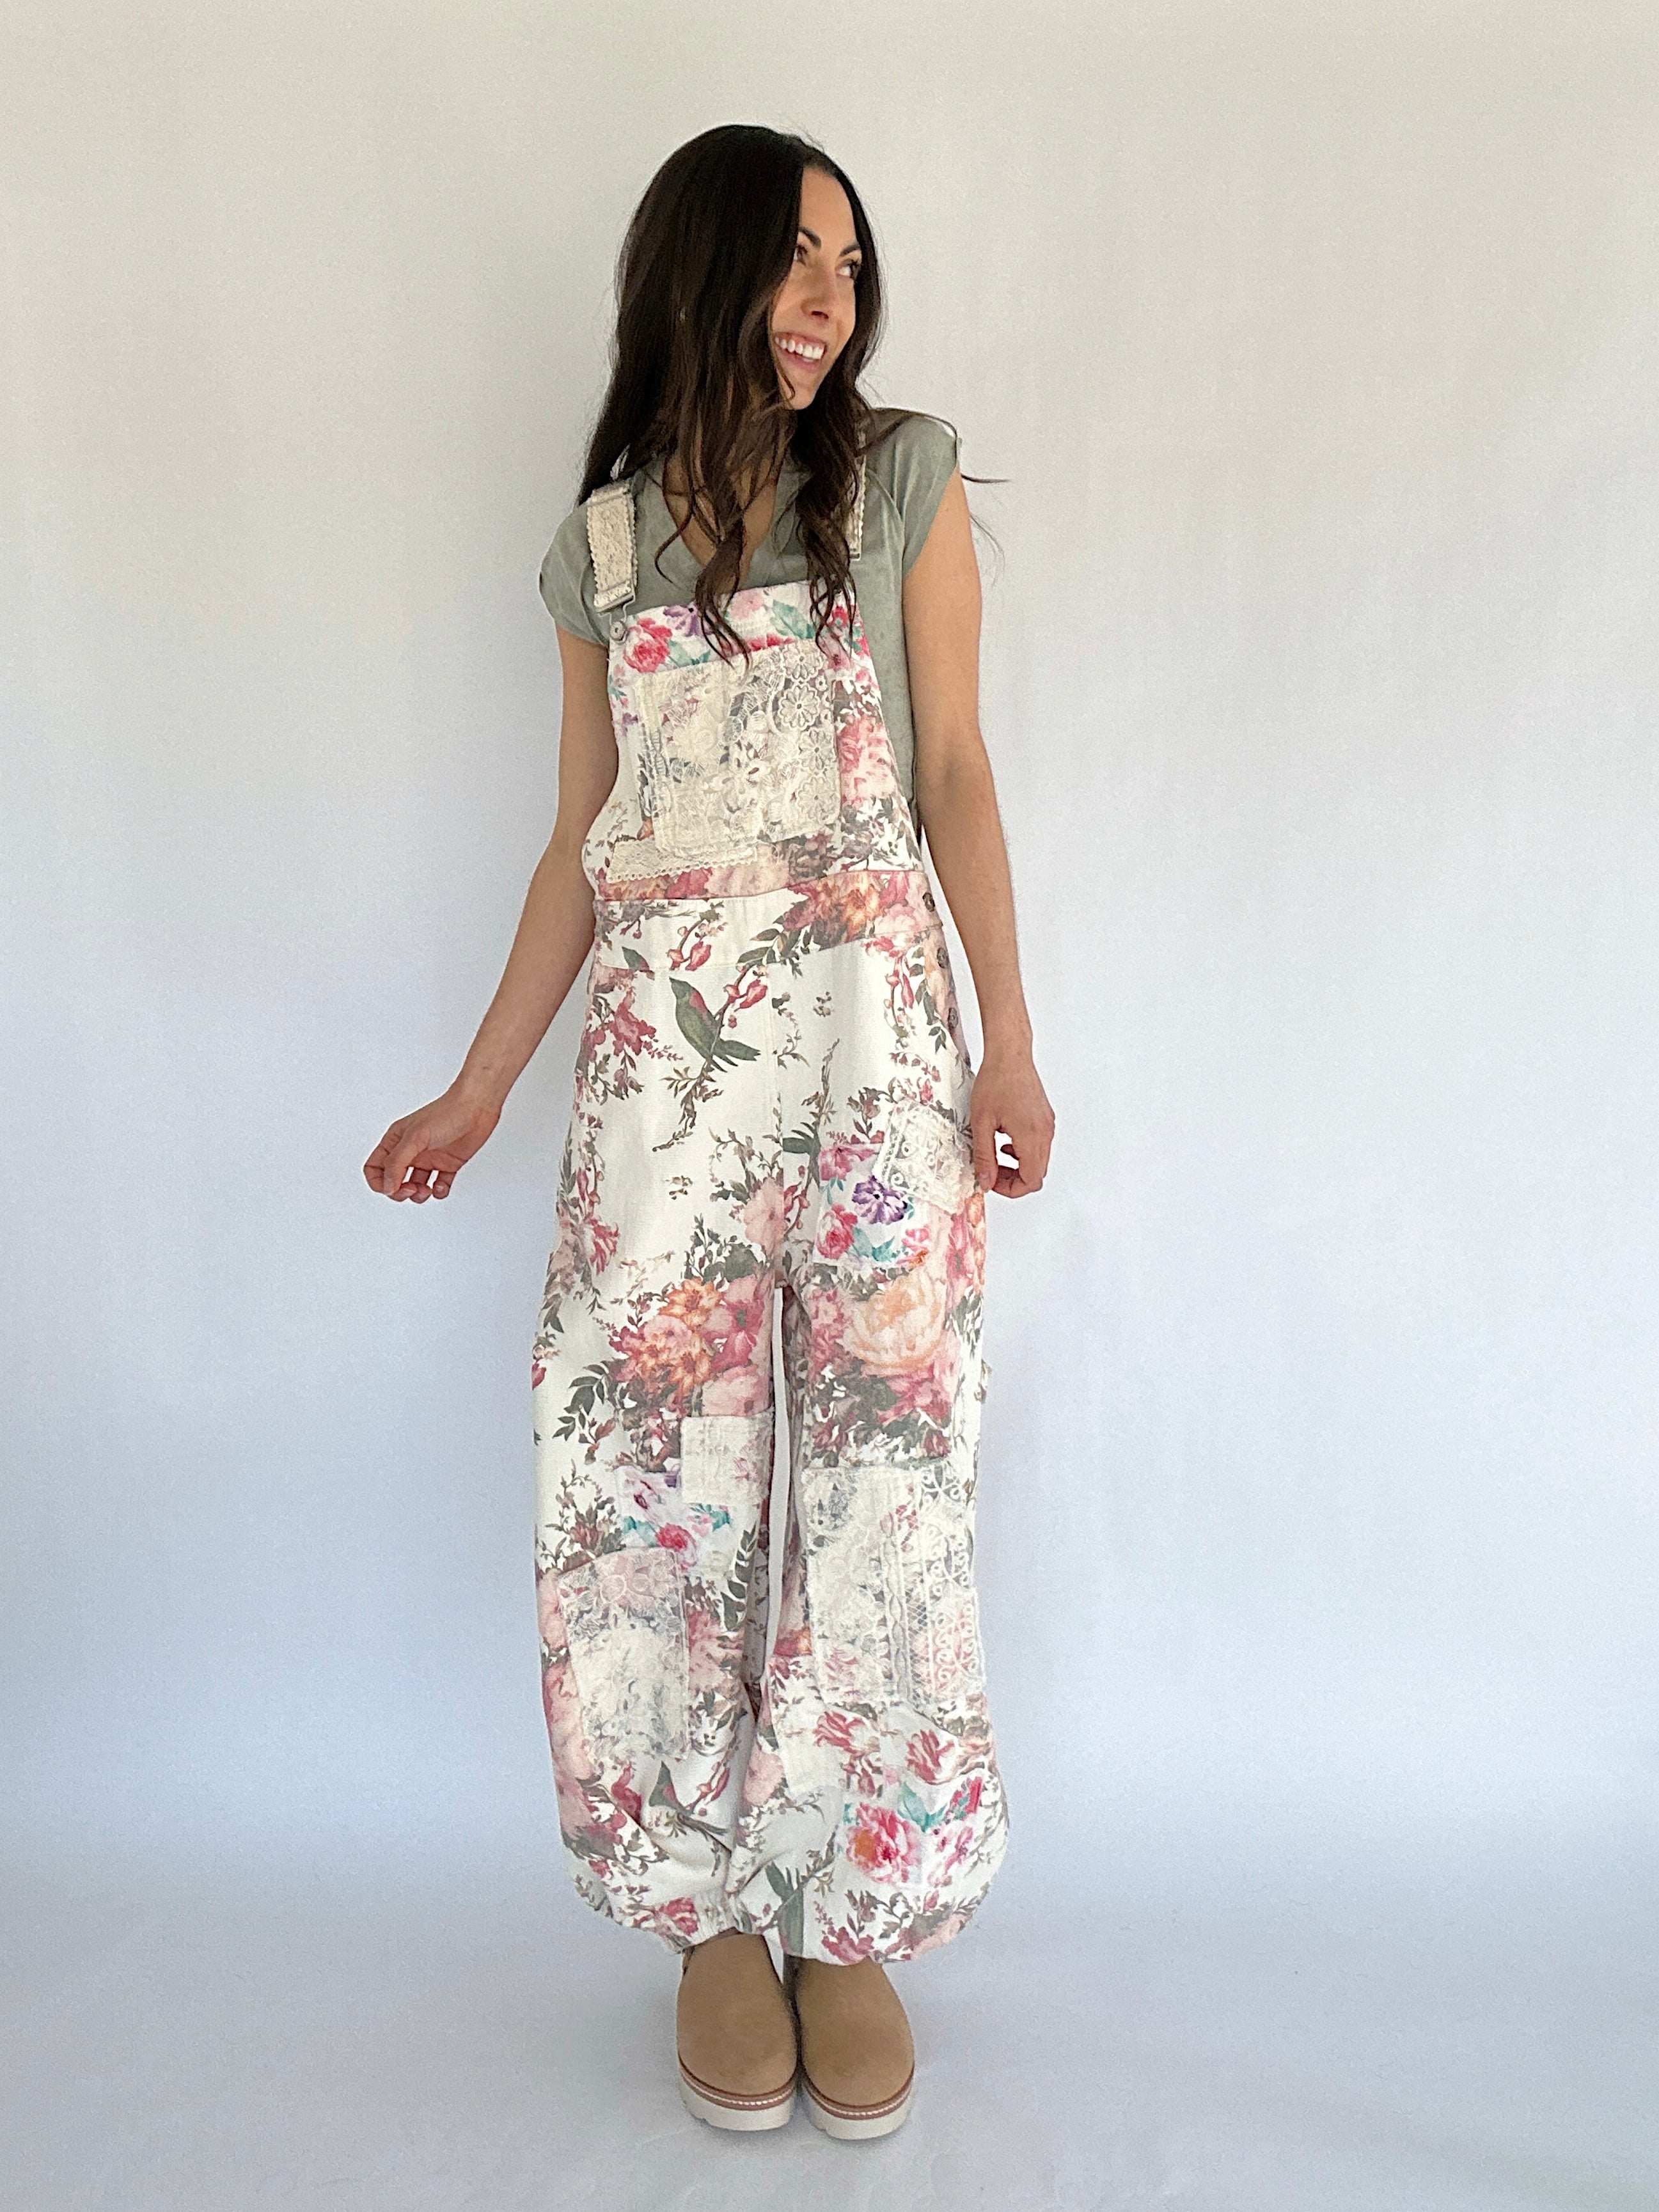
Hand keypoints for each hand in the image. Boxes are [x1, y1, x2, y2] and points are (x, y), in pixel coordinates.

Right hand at [363, 1084, 501, 1202]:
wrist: (476, 1107)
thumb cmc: (446, 1113)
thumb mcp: (414, 1138)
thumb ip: (397, 1163)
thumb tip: (387, 1186)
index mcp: (396, 1141)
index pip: (375, 1168)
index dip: (379, 1182)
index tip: (391, 1187)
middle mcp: (410, 1151)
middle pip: (394, 1181)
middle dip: (399, 1192)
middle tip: (411, 1190)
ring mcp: (429, 1159)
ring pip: (415, 1187)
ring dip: (419, 1195)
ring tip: (427, 1189)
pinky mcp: (447, 1164)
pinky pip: (439, 1186)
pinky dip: (439, 1191)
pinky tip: (441, 1184)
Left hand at [969, 1051, 1054, 1197]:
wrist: (1010, 1055)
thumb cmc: (996, 1081)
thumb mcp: (981, 1123)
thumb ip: (984, 1157)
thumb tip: (985, 1182)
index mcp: (1031, 1136)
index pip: (1031, 1181)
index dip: (1010, 1189)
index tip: (991, 1182)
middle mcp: (1045, 1133)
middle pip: (1037, 1174)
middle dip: (1012, 1179)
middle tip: (990, 1171)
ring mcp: (1047, 1125)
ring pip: (1038, 1161)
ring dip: (1018, 1165)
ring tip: (995, 1154)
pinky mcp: (1045, 1118)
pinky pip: (1039, 1145)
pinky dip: (1023, 1151)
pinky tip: (1005, 1140)